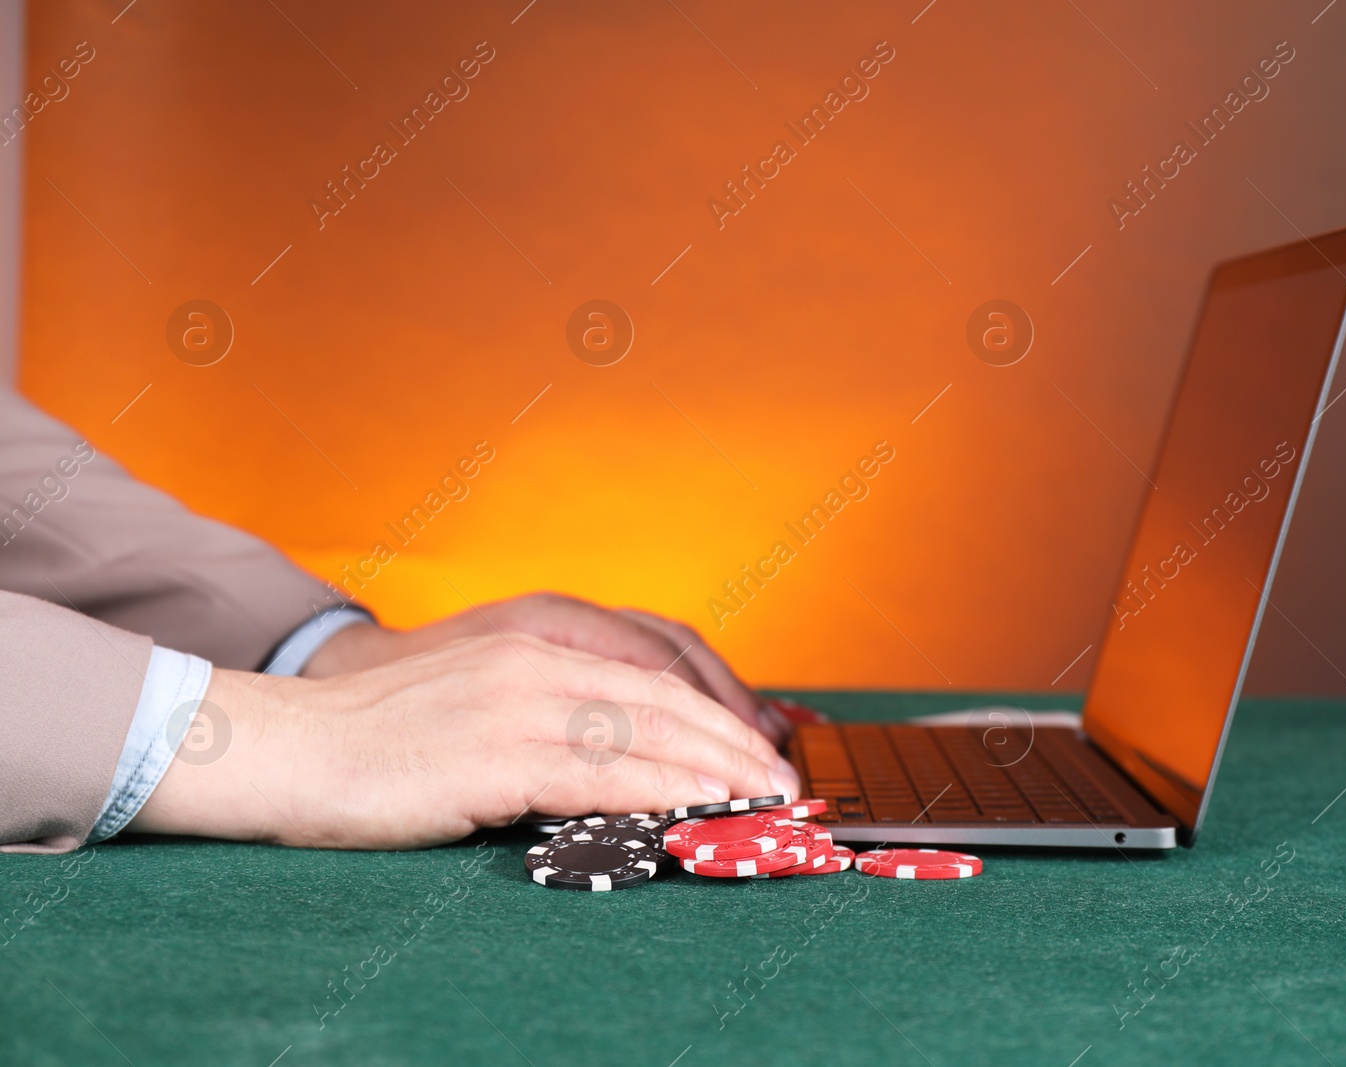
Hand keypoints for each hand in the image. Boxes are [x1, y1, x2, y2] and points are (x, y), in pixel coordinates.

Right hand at [129, 633, 801, 848]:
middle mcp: (534, 667)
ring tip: (760, 799)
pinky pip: (599, 776)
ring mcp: (516, 707)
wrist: (285, 747)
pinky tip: (694, 809)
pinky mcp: (494, 756)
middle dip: (732, 743)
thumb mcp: (473, 708)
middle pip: (663, 700)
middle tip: (782, 779)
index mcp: (533, 648)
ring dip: (712, 771)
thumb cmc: (374, 742)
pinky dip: (658, 793)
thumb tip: (615, 764)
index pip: (651, 674)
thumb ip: (543, 722)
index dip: (714, 712)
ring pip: (643, 736)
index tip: (756, 747)